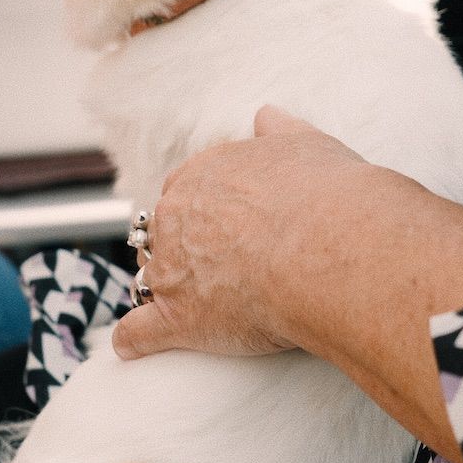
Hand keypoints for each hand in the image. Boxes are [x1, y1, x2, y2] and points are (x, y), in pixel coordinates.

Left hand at [112, 106, 373, 361]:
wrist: (331, 246)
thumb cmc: (327, 196)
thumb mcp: (307, 144)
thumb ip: (281, 130)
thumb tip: (266, 115)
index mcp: (205, 174)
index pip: (185, 190)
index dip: (198, 211)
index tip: (215, 226)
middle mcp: (177, 215)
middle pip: (160, 232)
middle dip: (174, 247)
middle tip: (201, 267)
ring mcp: (171, 268)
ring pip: (147, 277)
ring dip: (154, 288)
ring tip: (170, 303)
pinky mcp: (176, 318)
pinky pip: (137, 332)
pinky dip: (133, 341)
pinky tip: (131, 347)